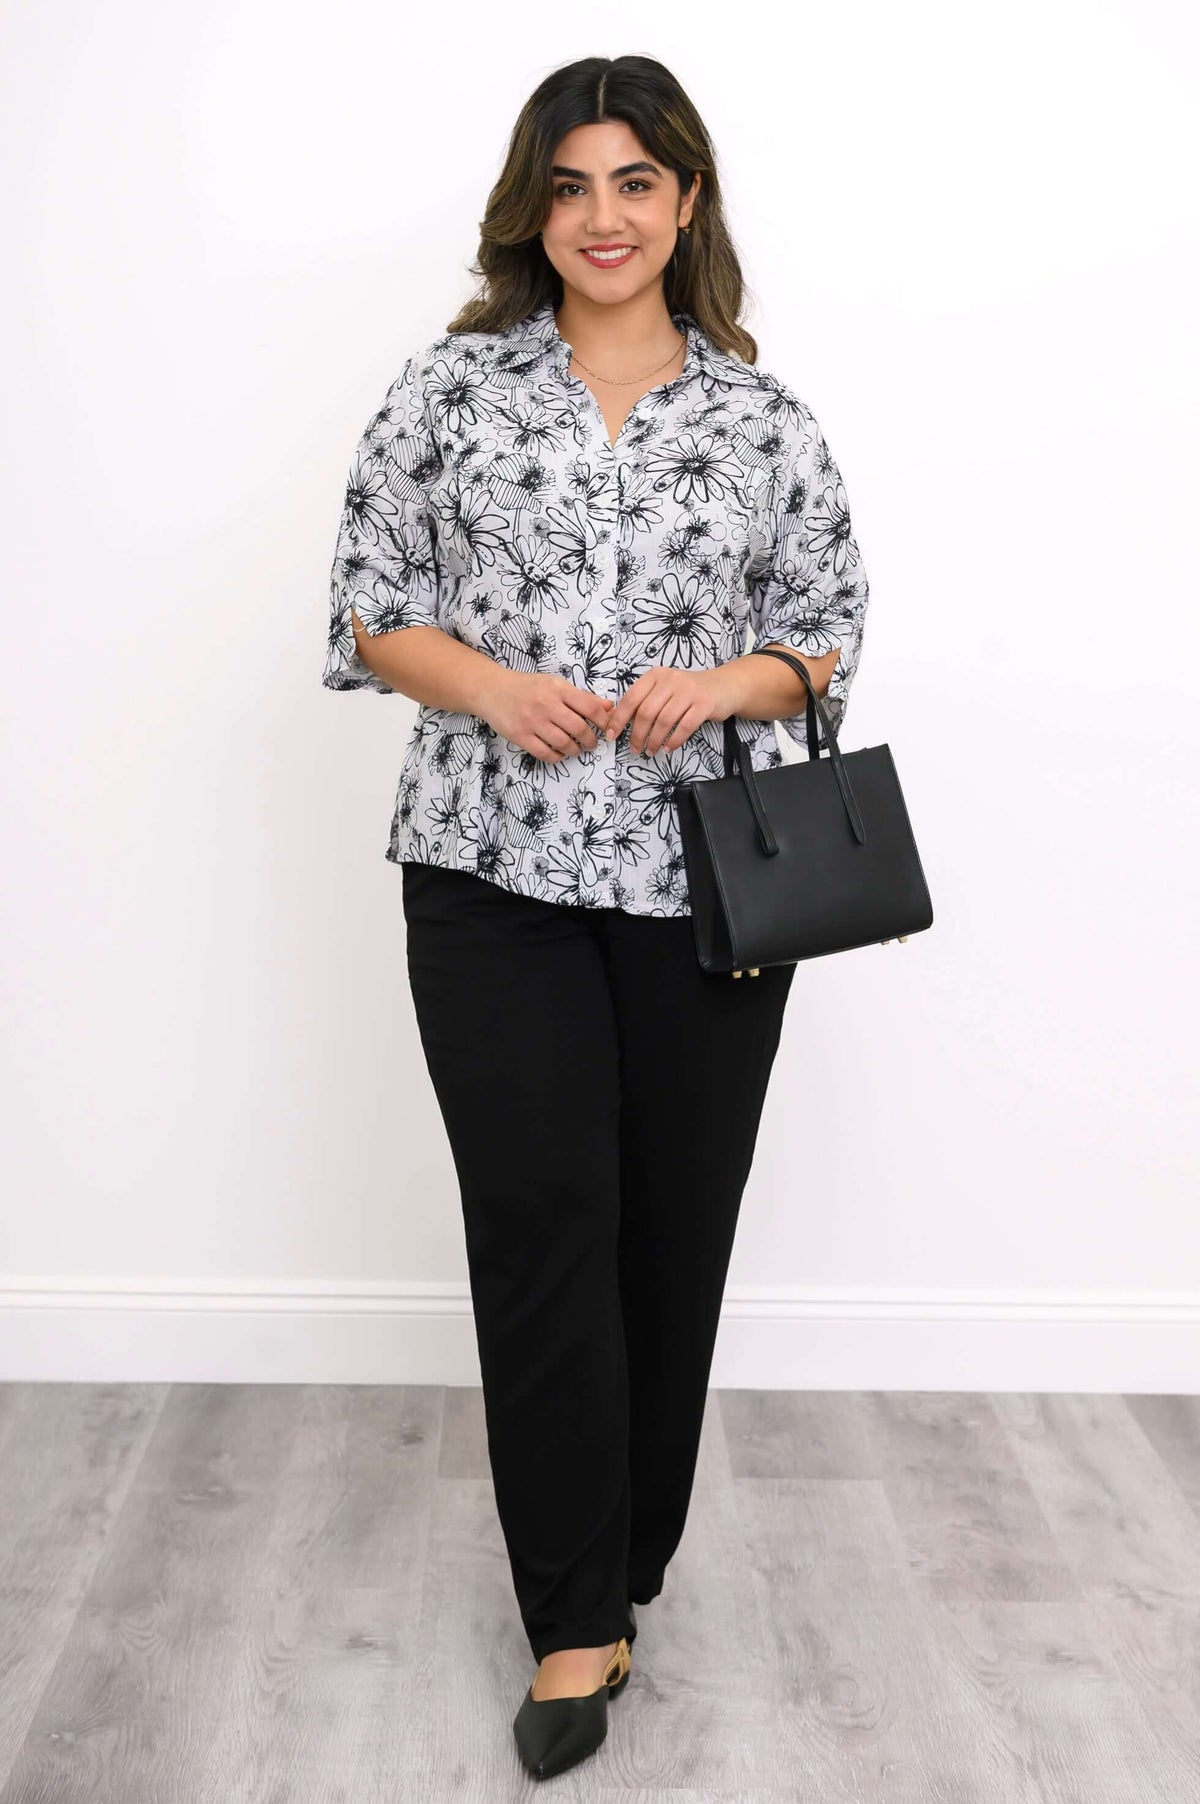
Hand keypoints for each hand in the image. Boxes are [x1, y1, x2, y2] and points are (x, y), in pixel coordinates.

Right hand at [481, 669, 614, 762]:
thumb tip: (609, 706)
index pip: (589, 707)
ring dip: (574, 750)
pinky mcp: (520, 735)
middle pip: (579, 728)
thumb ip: (581, 696)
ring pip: (564, 743)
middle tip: (591, 743)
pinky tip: (559, 753)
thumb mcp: (555, 684)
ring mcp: (532, 721)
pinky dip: (557, 756)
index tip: (606, 728)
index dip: (603, 721)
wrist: (492, 690)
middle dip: (590, 740)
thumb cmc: (527, 687)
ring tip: (575, 749)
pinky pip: (545, 753)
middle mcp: (546, 704)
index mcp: (558, 689)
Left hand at [602, 665, 734, 754]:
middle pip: (646, 712)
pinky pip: (684, 727)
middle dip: (637, 735)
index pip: (631, 698)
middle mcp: (671, 680)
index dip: (619, 718)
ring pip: (664, 721)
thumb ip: (645, 700)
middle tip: (634, 749)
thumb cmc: (688, 691)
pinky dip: (674, 741)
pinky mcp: (704, 704)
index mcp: (656, 675)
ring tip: (650, 751)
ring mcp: (689, 691)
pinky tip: (668, 748)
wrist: (723, 686)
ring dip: (654, 740)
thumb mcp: (664, 689)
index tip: (612, 734)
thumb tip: (620, 721)